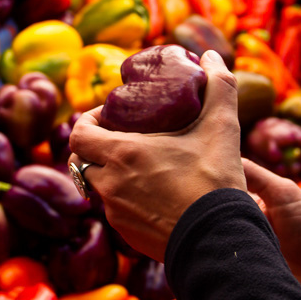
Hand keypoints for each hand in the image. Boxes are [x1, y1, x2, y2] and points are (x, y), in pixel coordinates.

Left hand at [68, 50, 246, 261]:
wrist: (220, 242)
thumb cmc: (217, 183)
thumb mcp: (222, 129)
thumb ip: (219, 87)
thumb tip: (212, 57)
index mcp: (123, 154)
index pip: (78, 133)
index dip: (87, 121)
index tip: (109, 116)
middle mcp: (111, 185)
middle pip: (82, 159)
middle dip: (96, 147)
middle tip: (122, 139)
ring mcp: (116, 213)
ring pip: (99, 187)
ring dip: (111, 173)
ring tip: (140, 165)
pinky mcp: (127, 235)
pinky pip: (115, 211)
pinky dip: (125, 199)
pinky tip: (152, 194)